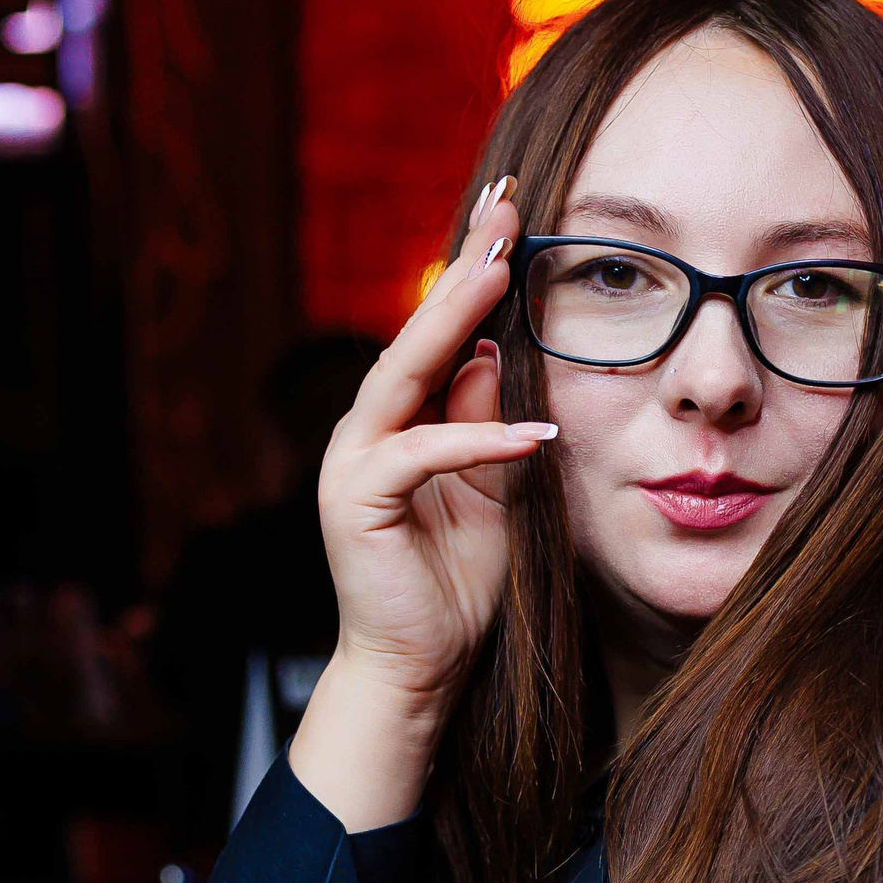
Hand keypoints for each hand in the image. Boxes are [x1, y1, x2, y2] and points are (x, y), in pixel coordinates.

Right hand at [294, 176, 554, 830]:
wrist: (418, 671)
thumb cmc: (455, 590)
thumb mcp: (494, 498)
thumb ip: (489, 431)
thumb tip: (492, 361)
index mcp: (399, 425)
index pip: (439, 337)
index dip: (473, 278)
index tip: (512, 218)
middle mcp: (368, 432)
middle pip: (417, 336)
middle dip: (463, 271)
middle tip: (504, 211)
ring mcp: (354, 463)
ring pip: (404, 375)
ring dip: (454, 322)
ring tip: (502, 271)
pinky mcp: (358, 502)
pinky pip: (420, 455)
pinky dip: (475, 441)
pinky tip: (528, 431)